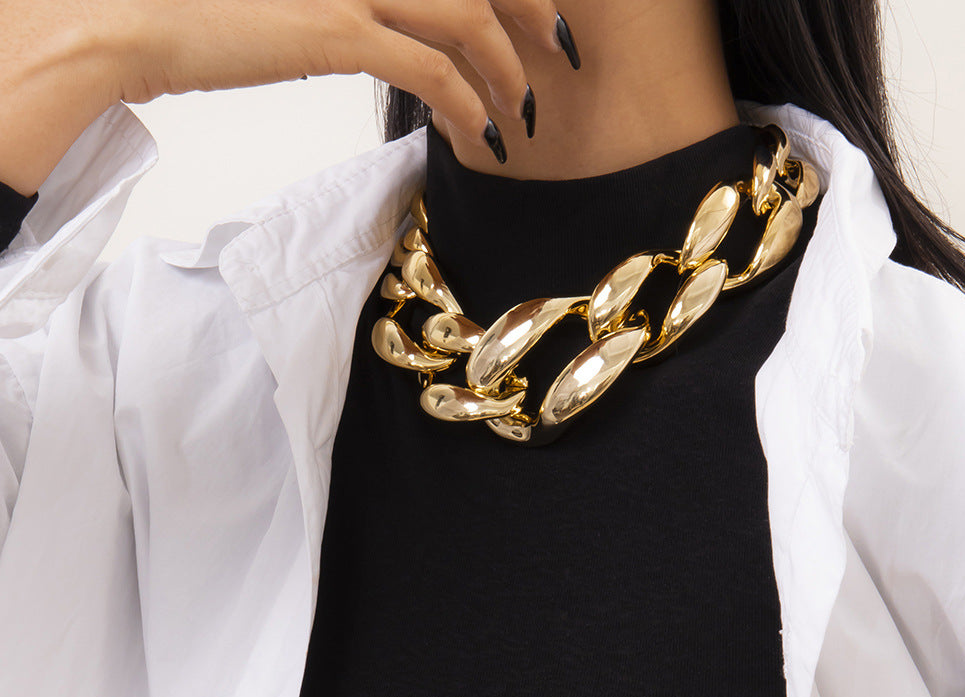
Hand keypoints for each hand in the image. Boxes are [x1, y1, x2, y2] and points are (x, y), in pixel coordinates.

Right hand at [2, 0, 561, 143]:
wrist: (130, 18)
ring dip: (508, 70)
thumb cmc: (204, 9)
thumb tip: (379, 21)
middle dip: (533, 12)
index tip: (534, 15)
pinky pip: (434, 69)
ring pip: (469, 17)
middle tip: (558, 54)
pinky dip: (470, 105)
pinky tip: (483, 137)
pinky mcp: (338, 28)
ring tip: (521, 115)